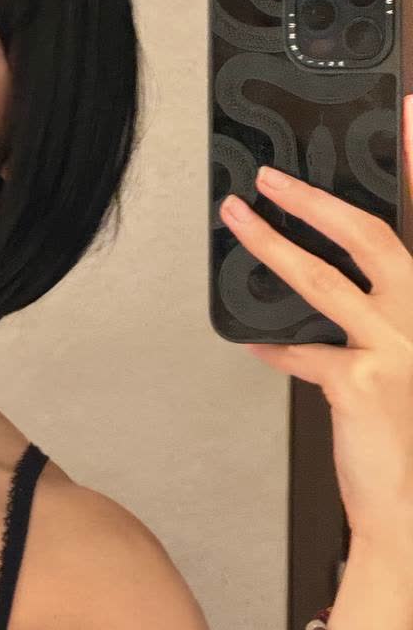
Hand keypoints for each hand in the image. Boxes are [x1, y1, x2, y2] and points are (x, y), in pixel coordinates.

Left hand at [219, 93, 412, 559]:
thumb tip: (312, 290)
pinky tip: (253, 342)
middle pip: (369, 236)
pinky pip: (300, 350)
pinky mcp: (362, 382)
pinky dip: (274, 345)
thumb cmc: (411, 436)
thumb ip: (374, 320)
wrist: (412, 517)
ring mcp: (401, 347)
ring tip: (235, 222)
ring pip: (320, 281)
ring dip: (268, 248)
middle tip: (268, 177)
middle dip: (313, 200)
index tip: (408, 112)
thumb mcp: (406, 362)